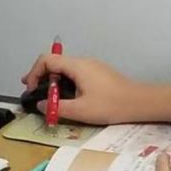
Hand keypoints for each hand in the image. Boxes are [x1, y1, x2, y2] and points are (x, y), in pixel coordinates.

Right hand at [21, 55, 170, 124]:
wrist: (140, 102)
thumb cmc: (112, 105)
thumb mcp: (80, 111)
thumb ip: (57, 107)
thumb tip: (41, 105)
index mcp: (77, 66)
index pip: (47, 60)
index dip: (34, 72)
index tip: (30, 88)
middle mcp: (83, 62)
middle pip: (55, 62)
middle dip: (41, 76)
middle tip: (32, 90)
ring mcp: (92, 67)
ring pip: (65, 68)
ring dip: (53, 80)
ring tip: (47, 96)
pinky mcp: (98, 74)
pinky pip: (75, 73)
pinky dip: (65, 82)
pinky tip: (66, 96)